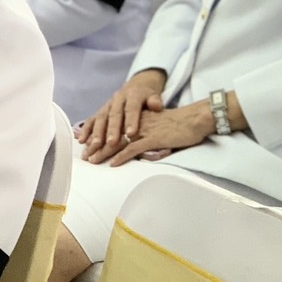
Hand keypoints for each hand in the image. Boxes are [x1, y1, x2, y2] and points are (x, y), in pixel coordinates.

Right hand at [77, 70, 166, 159]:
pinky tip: (82, 141)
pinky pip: (92, 120)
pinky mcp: (100, 111)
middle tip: (111, 143)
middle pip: (114, 114)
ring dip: (96, 133)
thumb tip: (157, 105)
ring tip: (94, 146)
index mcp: (133, 95)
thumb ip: (155, 101)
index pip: (131, 108)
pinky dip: (86, 130)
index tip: (131, 134)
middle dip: (111, 130)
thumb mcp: (154, 96)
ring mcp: (107, 105)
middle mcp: (118, 98)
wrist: (137, 87)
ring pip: (101, 118)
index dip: (131, 120)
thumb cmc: (147, 97)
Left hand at [89, 101, 216, 166]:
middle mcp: (138, 122)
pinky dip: (122, 156)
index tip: (90, 146)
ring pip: (119, 141)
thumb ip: (146, 134)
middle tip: (85, 157)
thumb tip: (137, 146)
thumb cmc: (180, 125)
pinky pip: (133, 148)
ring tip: (93, 161)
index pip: (115, 127)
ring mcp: (144, 130)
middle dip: (97, 145)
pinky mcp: (153, 138)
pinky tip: (113, 164)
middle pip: (112, 134)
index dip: (101, 137)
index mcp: (138, 118)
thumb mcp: (159, 127)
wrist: (195, 119)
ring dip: (104, 152)